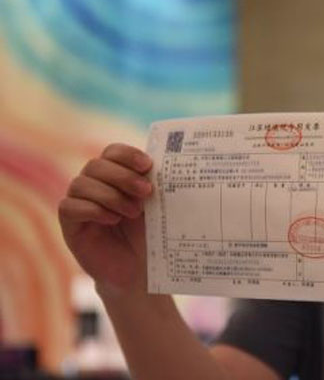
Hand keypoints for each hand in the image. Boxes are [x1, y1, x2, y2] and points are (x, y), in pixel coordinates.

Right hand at [58, 143, 153, 295]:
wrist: (139, 269)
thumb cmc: (149, 234)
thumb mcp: (155, 207)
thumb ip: (153, 185)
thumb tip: (156, 166)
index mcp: (115, 175)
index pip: (112, 152)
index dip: (127, 155)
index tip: (148, 166)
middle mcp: (94, 184)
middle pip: (96, 165)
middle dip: (123, 176)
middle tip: (146, 192)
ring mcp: (79, 203)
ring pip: (82, 183)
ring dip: (111, 195)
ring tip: (133, 212)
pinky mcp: (69, 224)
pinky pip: (70, 206)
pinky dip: (93, 209)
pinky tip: (113, 219)